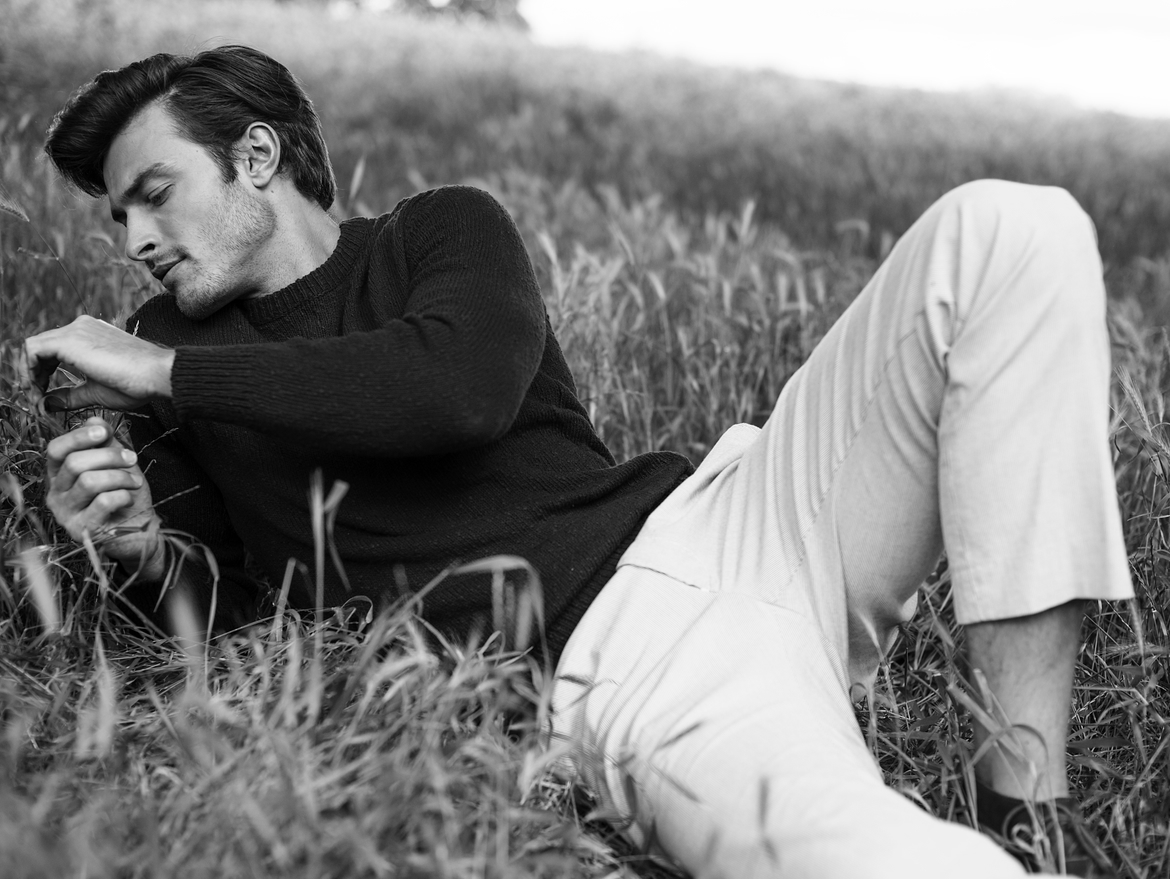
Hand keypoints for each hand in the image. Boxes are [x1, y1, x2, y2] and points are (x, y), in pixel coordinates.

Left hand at [22, 315, 174, 410]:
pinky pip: (32, 350)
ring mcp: (75, 330)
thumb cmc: (137, 384)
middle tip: (35, 397)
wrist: (157, 374)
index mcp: (91, 335)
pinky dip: (28, 370)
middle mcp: (81, 326)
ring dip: (28, 373)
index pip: (54, 349)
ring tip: (35, 395)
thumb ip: (70, 395)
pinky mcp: (69, 340)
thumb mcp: (97, 391)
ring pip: (33, 347)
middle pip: (40, 347)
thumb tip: (47, 403)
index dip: (43, 373)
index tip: (44, 394)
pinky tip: (35, 389)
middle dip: (32, 374)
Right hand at [45, 416, 165, 579]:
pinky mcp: (82, 530)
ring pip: (89, 481)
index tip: (104, 431)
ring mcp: (66, 514)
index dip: (79, 436)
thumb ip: (104, 442)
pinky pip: (102, 502)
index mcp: (59, 474)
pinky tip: (129, 498)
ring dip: (119, 476)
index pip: (56, 449)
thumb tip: (95, 419)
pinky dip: (122, 495)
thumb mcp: (116, 464)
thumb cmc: (125, 495)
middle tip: (132, 459)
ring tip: (135, 482)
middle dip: (109, 456)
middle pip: (75, 463)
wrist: (141, 530)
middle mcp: (56, 494)